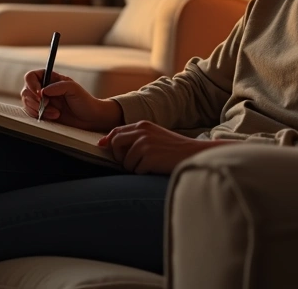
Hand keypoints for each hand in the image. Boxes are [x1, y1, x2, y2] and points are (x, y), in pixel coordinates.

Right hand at [21, 70, 123, 132]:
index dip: (31, 84)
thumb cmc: (85, 101)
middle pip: (26, 91)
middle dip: (35, 100)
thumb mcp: (74, 89)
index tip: (40, 94)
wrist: (90, 118)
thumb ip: (59, 86)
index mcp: (50, 78)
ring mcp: (41, 102)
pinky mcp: (42, 113)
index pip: (31, 76)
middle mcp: (43, 89)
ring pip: (27, 103)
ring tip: (55, 113)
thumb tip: (43, 91)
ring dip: (38, 110)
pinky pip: (31, 113)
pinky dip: (39, 116)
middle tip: (47, 105)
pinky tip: (53, 117)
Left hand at [98, 121, 228, 174]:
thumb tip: (108, 143)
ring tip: (151, 164)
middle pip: (115, 144)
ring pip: (125, 161)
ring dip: (135, 167)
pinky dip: (144, 172)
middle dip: (119, 156)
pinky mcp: (148, 156)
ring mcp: (144, 143)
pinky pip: (135, 170)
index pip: (116, 131)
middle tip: (131, 163)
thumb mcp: (154, 137)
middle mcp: (141, 131)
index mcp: (142, 125)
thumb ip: (136, 138)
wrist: (194, 154)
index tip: (103, 147)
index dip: (108, 141)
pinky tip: (156, 168)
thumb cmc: (174, 149)